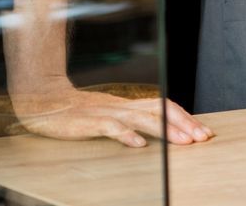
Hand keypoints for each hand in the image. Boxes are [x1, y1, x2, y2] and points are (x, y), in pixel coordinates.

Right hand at [10, 85, 212, 146]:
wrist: (42, 99)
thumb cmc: (77, 112)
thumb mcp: (108, 114)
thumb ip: (129, 121)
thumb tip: (157, 131)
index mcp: (127, 105)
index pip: (163, 106)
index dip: (185, 117)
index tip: (203, 131)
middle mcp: (121, 106)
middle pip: (159, 110)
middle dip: (184, 124)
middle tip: (203, 137)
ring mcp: (105, 112)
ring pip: (141, 118)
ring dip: (165, 130)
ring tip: (183, 142)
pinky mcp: (89, 122)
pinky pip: (111, 127)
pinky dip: (126, 135)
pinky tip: (139, 145)